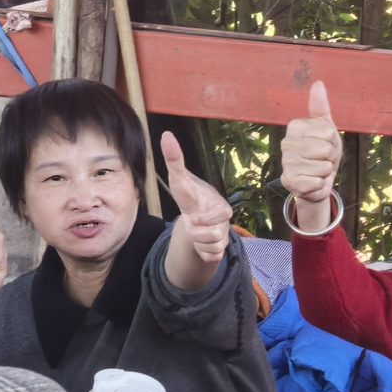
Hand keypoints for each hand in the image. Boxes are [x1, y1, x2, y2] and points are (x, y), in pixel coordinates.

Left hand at [160, 132, 231, 288]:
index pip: (222, 213)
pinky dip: (202, 251)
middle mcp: (225, 219)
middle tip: (193, 221)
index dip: (206, 218)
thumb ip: (174, 159)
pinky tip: (200, 241)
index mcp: (219, 204)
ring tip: (196, 230)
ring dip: (198, 241)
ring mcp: (225, 234)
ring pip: (211, 246)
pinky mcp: (221, 248)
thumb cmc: (190, 197)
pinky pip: (211, 256)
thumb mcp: (179, 179)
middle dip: (196, 231)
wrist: (197, 218)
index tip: (194, 217)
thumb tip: (166, 135)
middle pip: (213, 234)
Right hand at [279, 78, 342, 230]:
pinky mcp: (289, 181)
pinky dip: (320, 184)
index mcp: (295, 127)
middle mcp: (286, 143)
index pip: (328, 132)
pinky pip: (316, 182)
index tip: (325, 143)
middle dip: (330, 157)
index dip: (332, 140)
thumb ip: (320, 107)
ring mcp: (286, 163)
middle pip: (326, 150)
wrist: (317, 179)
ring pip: (322, 167)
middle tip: (322, 159)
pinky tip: (312, 181)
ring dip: (325, 171)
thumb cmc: (322, 151)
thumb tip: (318, 83)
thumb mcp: (326, 127)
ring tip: (317, 170)